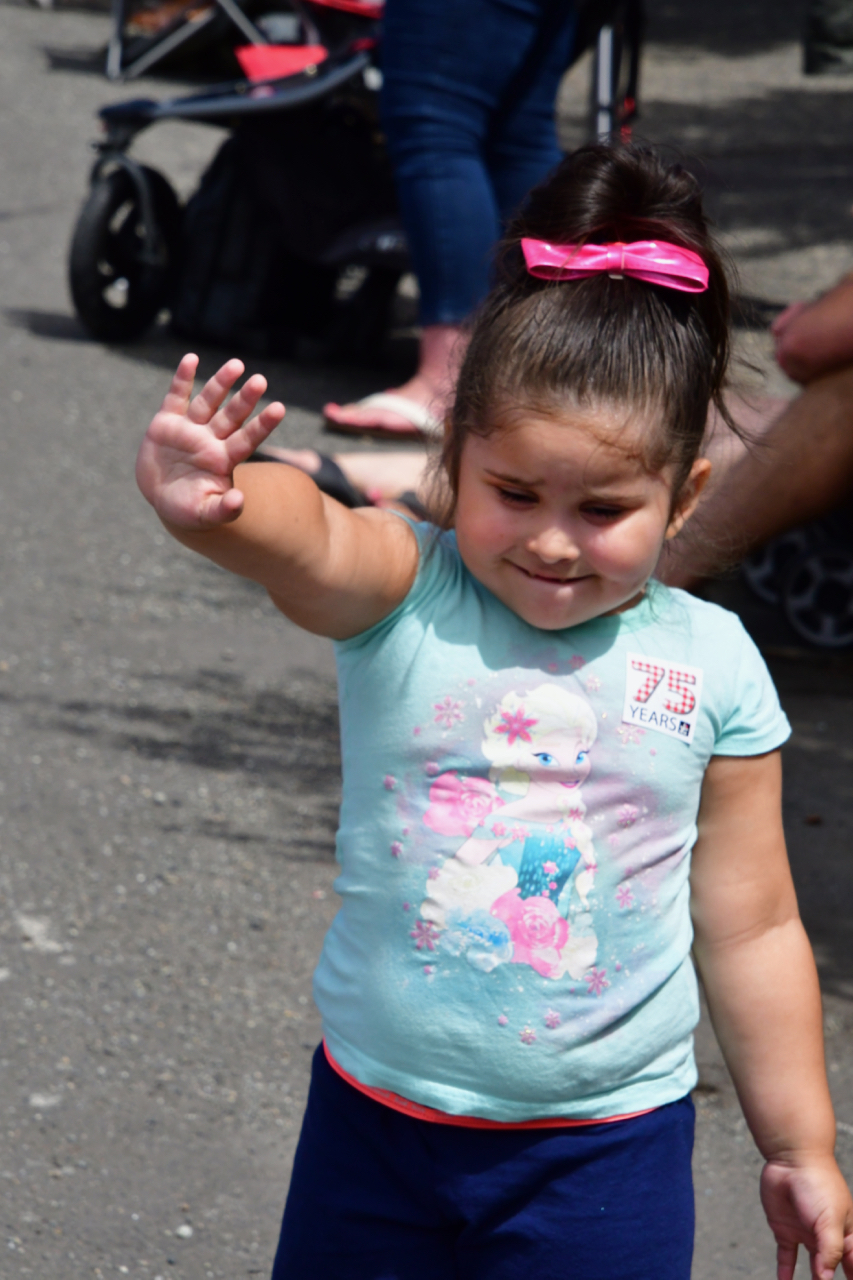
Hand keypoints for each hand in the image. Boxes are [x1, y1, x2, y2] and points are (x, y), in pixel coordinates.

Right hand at [136, 353, 285, 528]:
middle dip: (245, 399)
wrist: (162, 499)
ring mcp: (190, 429)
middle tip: (261, 381)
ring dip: (221, 383)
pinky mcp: (167, 423)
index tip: (279, 408)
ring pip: (208, 401)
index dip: (263, 424)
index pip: (248, 439)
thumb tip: (239, 501)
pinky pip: (176, 397)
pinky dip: (182, 378)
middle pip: (232, 416)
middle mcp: (211, 440)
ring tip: (237, 364)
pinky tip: (191, 359)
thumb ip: (223, 510)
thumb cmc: (188, 510)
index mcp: (224, 460)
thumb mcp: (205, 515)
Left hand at [761, 1154, 852, 1279]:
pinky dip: (785, 1271)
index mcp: (846, 1233)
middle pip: (834, 1267)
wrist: (790, 1159)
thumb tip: (825, 1278)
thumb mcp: (830, 1218)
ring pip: (812, 1266)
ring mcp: (806, 1234)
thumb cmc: (818, 1185)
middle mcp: (828, 1236)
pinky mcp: (785, 1230)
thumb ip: (830, 1250)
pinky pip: (786, 1256)